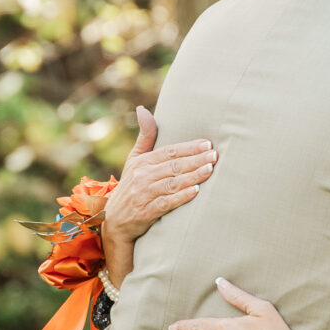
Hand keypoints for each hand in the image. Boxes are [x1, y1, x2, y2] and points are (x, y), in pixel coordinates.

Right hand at [102, 108, 215, 282]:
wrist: (115, 220)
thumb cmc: (131, 185)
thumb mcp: (135, 160)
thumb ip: (145, 136)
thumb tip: (142, 109)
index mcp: (142, 162)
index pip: (168, 151)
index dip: (188, 147)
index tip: (207, 143)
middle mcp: (142, 176)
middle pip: (173, 166)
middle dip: (195, 160)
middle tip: (214, 156)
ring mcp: (143, 195)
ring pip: (171, 183)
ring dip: (192, 176)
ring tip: (209, 170)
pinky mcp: (146, 212)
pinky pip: (166, 203)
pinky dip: (181, 197)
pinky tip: (196, 191)